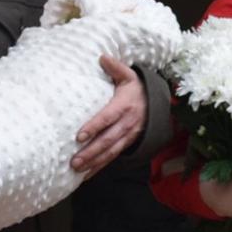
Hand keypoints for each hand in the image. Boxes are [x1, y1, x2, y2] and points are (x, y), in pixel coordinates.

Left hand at [70, 56, 147, 172]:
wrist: (157, 103)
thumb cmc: (137, 89)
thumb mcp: (129, 75)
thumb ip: (115, 67)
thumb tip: (101, 57)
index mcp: (125, 105)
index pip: (108, 118)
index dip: (94, 127)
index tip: (79, 136)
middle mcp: (127, 123)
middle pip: (108, 140)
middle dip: (91, 151)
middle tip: (74, 160)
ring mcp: (128, 135)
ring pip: (110, 152)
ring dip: (94, 162)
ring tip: (77, 169)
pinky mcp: (127, 143)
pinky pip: (113, 157)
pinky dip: (100, 167)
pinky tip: (86, 175)